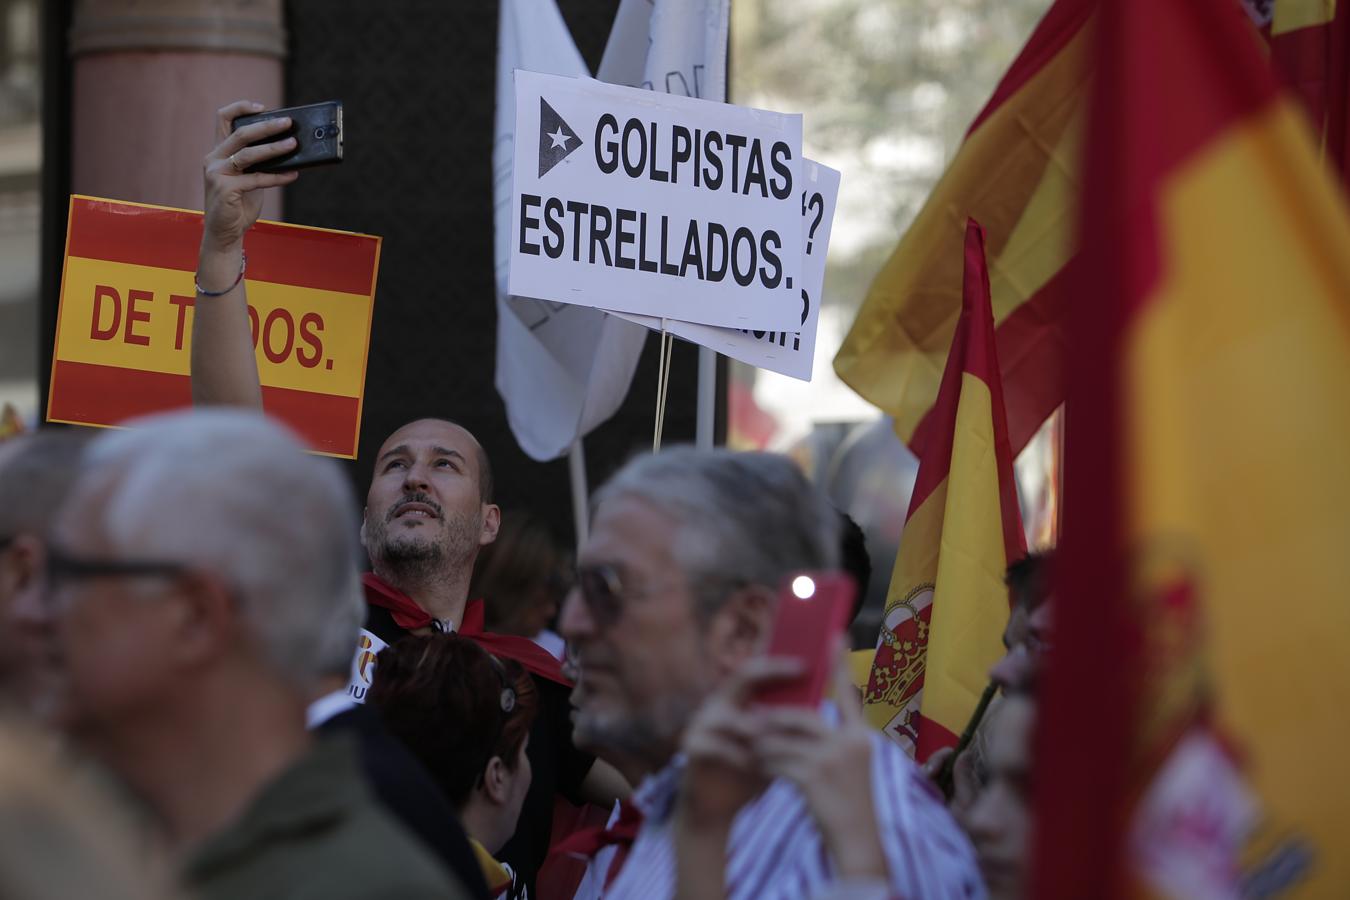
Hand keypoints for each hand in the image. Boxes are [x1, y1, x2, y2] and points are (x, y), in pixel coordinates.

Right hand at [201, 101, 298, 254]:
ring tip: (293, 144)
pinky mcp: (225, 189)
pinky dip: (278, 176)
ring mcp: (216, 173)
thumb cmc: (238, 203)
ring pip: (248, 154)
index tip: (262, 107)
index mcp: (217, 152)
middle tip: (288, 123)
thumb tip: (288, 146)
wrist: (225, 232)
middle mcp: (213, 159)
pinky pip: (257, 179)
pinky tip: (293, 175)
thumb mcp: (248, 177)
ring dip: (274, 148)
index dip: (241, 108)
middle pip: (240, 133)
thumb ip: (258, 162)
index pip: (222, 119)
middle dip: (266, 126)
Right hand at [676, 656, 799, 829]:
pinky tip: (753, 766)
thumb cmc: (749, 772)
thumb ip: (788, 725)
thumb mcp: (773, 745)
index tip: (809, 660)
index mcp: (735, 700)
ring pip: (730, 714)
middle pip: (743, 675)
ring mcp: (701, 722)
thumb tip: (826, 701)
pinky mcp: (691, 745)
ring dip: (755, 728)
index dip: (780, 660)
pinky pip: (717, 745)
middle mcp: (717, 703)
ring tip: (775, 738)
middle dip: (773, 672)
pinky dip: (738, 755)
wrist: (716, 807)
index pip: (757, 669)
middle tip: (801, 670)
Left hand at [748, 645, 888, 880]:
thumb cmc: (851, 807)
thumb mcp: (853, 769)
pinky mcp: (813, 776)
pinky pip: (777, 760)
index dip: (841, 663)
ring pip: (783, 739)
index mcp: (862, 738)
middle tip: (753, 720)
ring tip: (752, 750)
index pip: (850, 694)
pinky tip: (756, 769)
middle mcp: (850, 743)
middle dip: (774, 721)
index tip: (835, 634)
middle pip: (801, 717)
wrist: (859, 844)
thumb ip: (834, 743)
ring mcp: (832, 759)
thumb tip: (799, 719)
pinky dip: (763, 764)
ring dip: (763, 745)